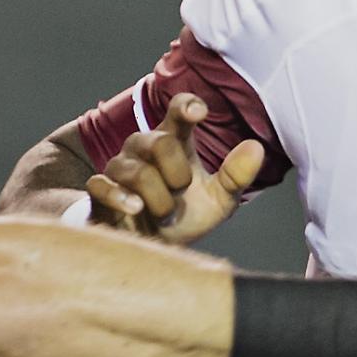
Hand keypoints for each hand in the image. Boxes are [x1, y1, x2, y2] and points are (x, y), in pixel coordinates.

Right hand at [82, 92, 264, 244]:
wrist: (153, 249)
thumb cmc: (185, 216)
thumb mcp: (218, 200)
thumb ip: (236, 176)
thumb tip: (256, 148)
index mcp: (174, 141)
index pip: (178, 110)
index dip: (186, 106)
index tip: (200, 113)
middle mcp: (143, 147)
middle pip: (159, 141)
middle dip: (176, 173)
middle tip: (181, 192)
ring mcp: (119, 167)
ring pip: (137, 172)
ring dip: (159, 200)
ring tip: (164, 213)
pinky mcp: (100, 190)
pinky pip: (102, 185)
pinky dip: (121, 199)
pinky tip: (137, 209)